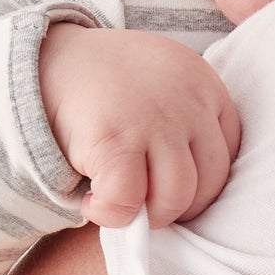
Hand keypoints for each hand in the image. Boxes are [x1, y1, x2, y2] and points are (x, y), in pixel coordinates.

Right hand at [39, 23, 240, 229]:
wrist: (47, 58)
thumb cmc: (107, 83)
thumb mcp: (164, 84)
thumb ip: (188, 124)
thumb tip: (192, 197)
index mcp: (205, 86)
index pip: (228, 156)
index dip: (199, 183)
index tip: (166, 185)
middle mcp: (188, 102)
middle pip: (210, 184)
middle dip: (176, 206)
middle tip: (143, 203)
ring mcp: (153, 121)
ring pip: (176, 198)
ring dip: (149, 216)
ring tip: (122, 204)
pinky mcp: (114, 141)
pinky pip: (129, 202)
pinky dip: (110, 214)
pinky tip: (92, 202)